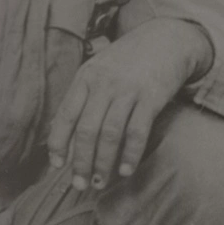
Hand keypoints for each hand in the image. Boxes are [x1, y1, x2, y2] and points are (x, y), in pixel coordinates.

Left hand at [46, 19, 212, 190]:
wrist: (166, 39)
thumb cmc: (127, 60)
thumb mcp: (98, 69)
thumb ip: (82, 95)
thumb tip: (60, 131)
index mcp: (86, 77)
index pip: (65, 115)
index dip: (58, 144)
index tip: (58, 166)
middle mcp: (104, 84)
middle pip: (86, 130)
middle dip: (81, 162)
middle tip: (80, 185)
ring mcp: (128, 90)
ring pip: (110, 134)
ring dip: (103, 163)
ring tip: (100, 182)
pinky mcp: (151, 97)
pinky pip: (137, 132)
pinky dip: (130, 154)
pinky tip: (126, 170)